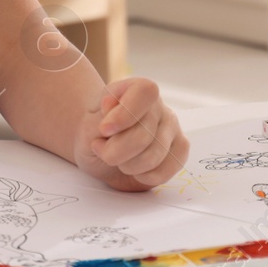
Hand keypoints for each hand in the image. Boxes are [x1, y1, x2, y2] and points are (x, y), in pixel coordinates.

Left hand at [74, 77, 189, 191]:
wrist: (100, 146)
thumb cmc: (94, 132)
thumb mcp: (87, 123)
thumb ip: (98, 117)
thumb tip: (109, 105)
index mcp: (136, 89)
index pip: (145, 92)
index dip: (125, 114)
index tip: (105, 130)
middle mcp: (158, 106)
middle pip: (144, 136)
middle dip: (116, 152)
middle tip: (102, 149)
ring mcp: (172, 127)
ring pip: (153, 157)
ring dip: (128, 166)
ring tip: (119, 159)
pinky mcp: (179, 149)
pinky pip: (165, 171)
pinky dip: (143, 177)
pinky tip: (134, 169)